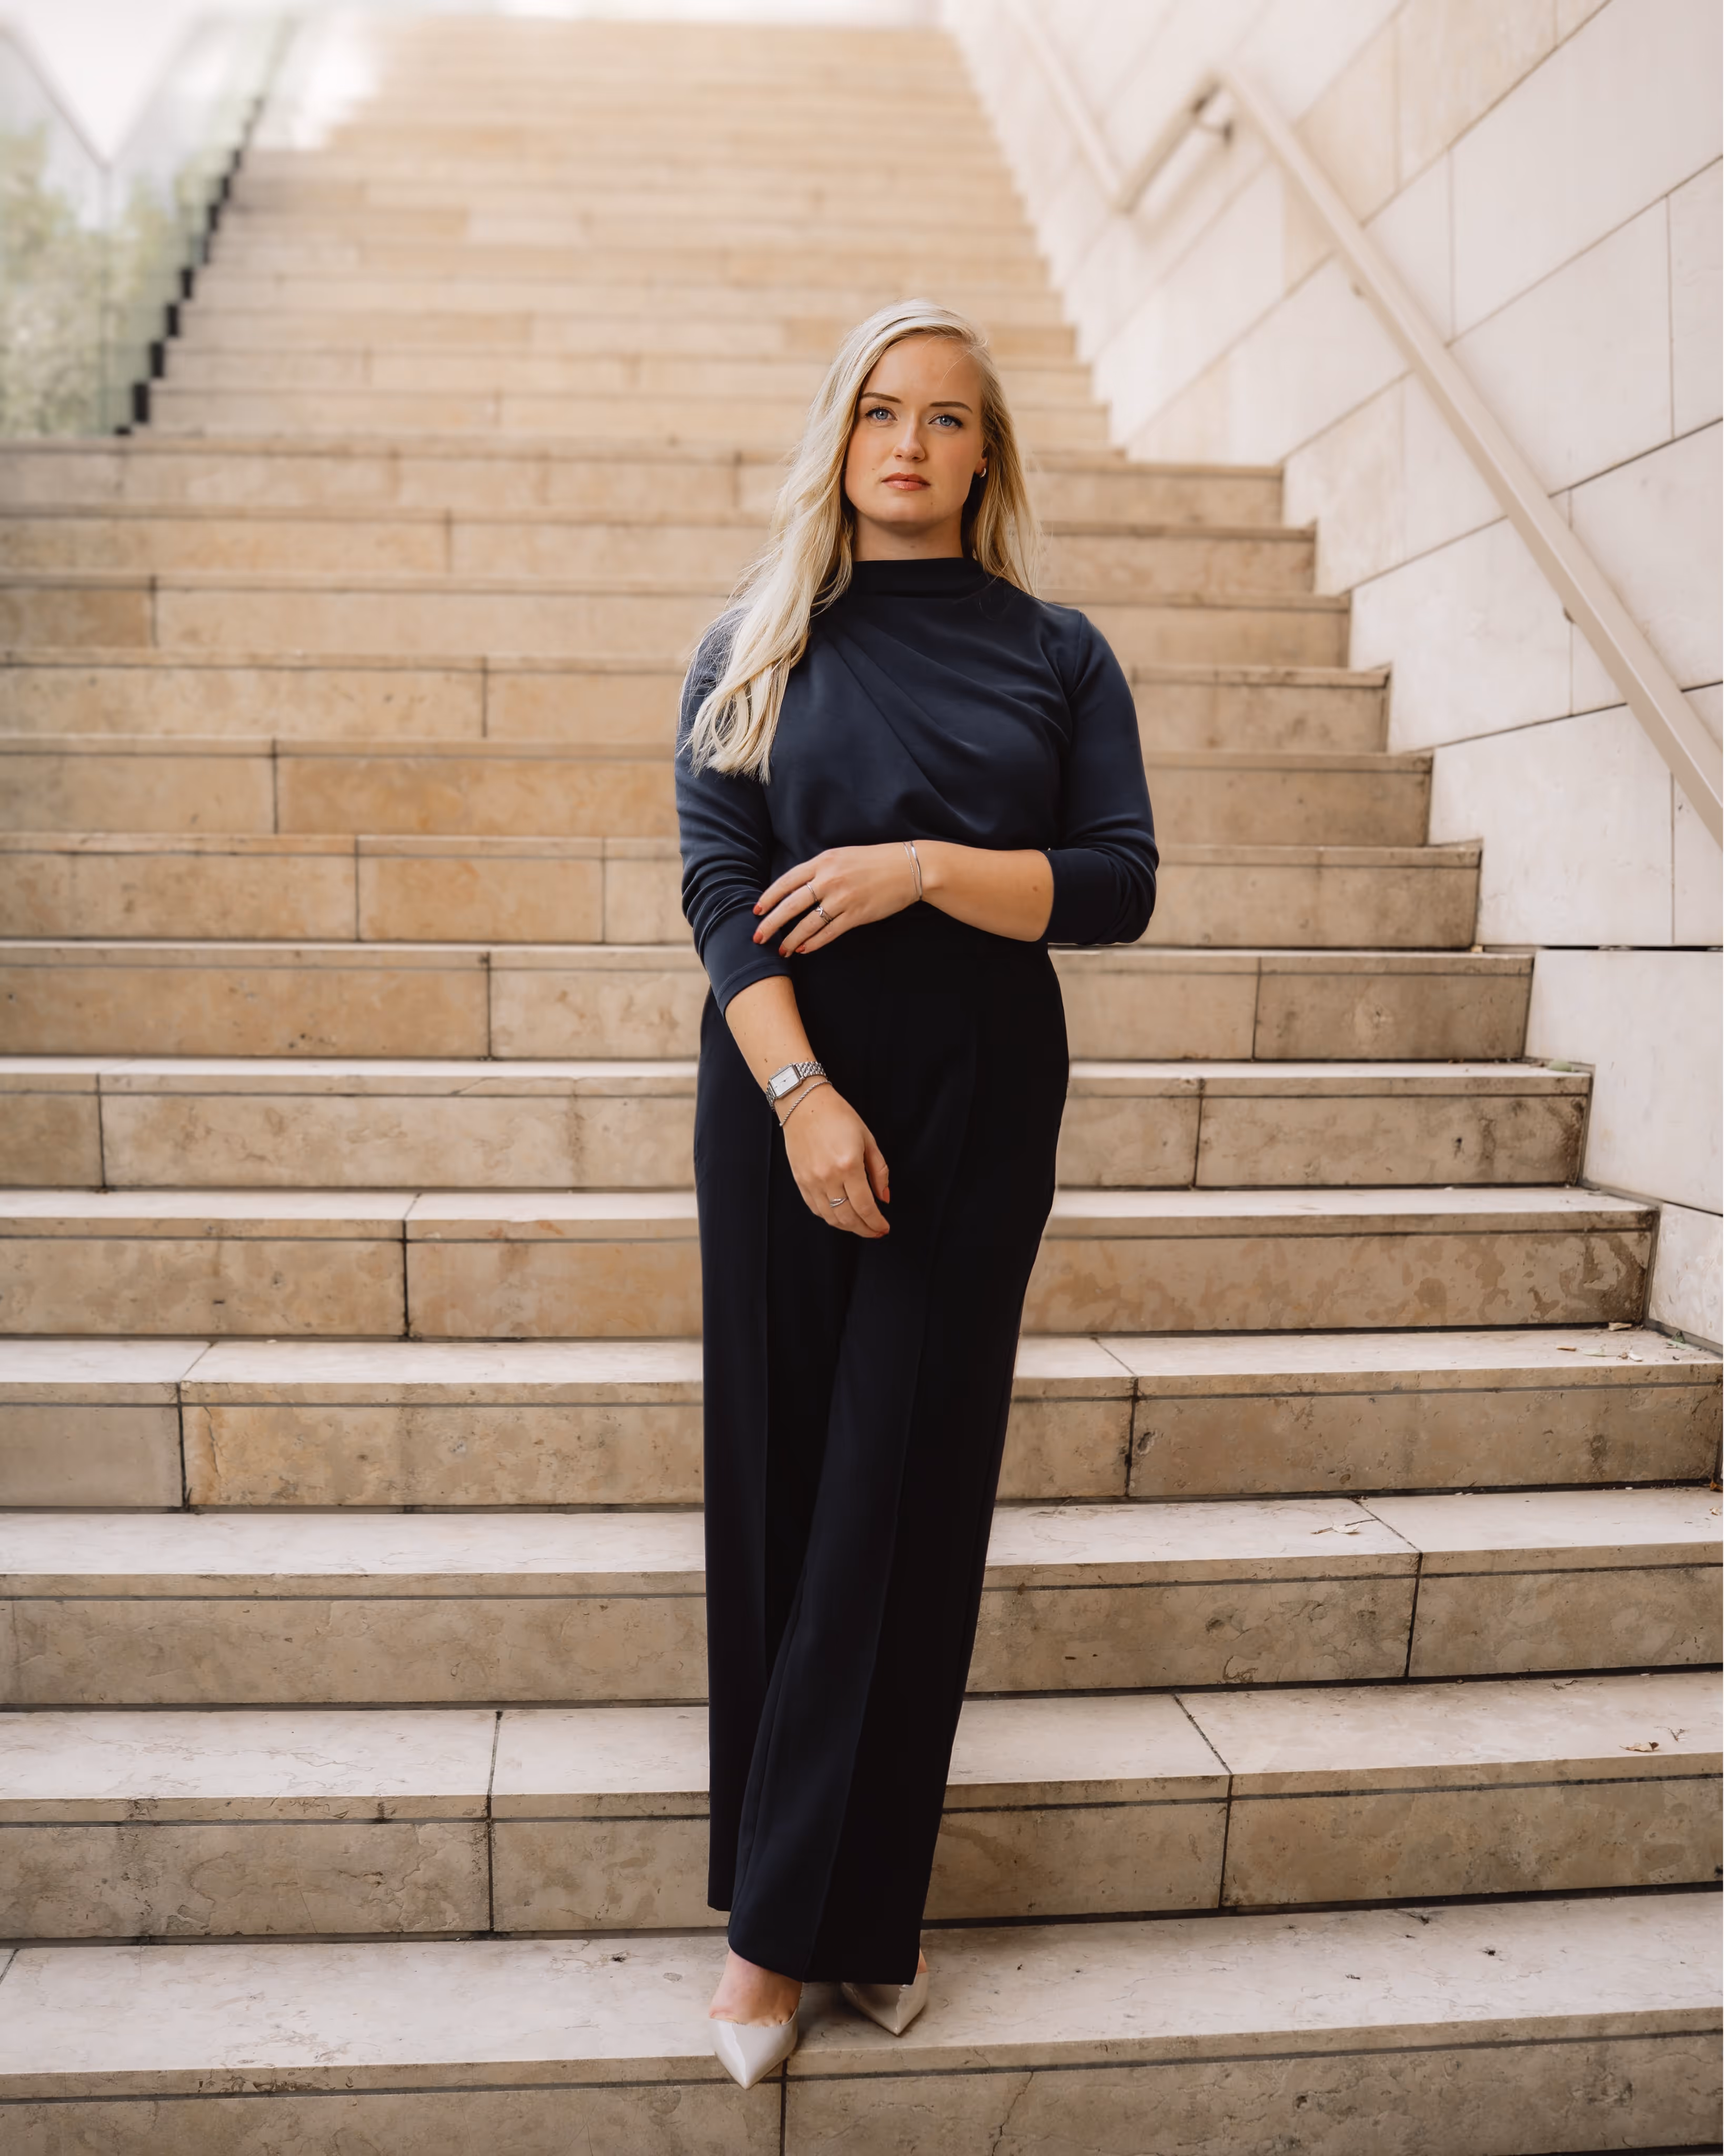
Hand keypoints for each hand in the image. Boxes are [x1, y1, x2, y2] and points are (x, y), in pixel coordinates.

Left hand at [752, 843, 918, 955]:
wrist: (909, 867)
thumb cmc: (875, 861)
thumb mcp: (843, 856)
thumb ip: (820, 869)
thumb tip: (798, 887)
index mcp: (823, 861)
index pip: (787, 881)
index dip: (769, 897)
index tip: (757, 910)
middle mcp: (829, 878)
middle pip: (791, 904)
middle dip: (770, 923)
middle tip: (757, 937)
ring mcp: (843, 897)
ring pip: (807, 923)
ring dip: (791, 939)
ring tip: (781, 950)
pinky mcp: (857, 914)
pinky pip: (829, 932)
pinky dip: (814, 942)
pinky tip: (804, 949)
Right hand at [779, 1082, 889, 1236]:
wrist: (804, 1104)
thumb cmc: (838, 1116)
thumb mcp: (867, 1139)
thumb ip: (879, 1171)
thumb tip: (884, 1198)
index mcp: (849, 1165)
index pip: (865, 1207)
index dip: (876, 1223)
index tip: (884, 1228)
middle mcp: (828, 1177)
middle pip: (848, 1218)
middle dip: (865, 1230)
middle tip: (876, 1231)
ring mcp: (811, 1181)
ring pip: (831, 1218)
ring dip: (848, 1227)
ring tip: (860, 1226)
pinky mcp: (800, 1181)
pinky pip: (816, 1209)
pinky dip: (830, 1217)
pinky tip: (841, 1216)